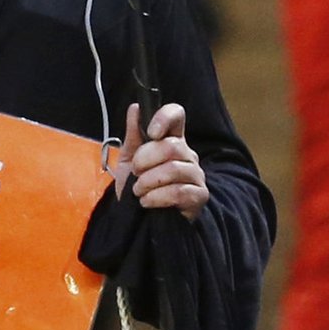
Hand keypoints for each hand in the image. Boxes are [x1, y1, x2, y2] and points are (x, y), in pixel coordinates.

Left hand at [112, 102, 208, 221]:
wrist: (138, 221)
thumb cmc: (137, 188)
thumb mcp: (129, 160)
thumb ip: (133, 135)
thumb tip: (135, 108)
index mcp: (171, 140)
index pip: (177, 115)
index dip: (164, 118)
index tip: (151, 132)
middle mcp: (188, 154)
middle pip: (171, 146)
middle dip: (145, 160)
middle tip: (136, 173)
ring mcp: (196, 175)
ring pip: (174, 169)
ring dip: (148, 182)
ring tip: (139, 191)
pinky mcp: (199, 196)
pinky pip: (179, 192)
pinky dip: (156, 197)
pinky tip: (147, 202)